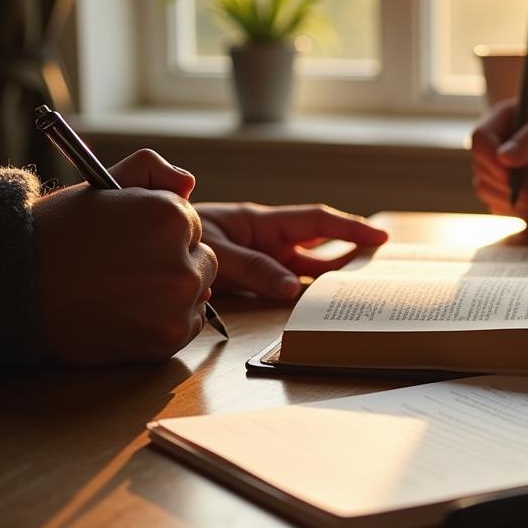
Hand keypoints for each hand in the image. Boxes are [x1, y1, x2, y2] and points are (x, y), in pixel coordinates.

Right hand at [32, 149, 217, 363]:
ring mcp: (178, 304)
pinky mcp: (169, 338)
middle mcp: (183, 262)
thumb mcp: (103, 186)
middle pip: (204, 260)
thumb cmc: (58, 234)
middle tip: (126, 267)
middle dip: (175, 261)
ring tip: (125, 290)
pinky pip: (187, 324)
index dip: (159, 231)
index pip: (191, 225)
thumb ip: (152, 171)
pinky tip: (129, 312)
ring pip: (198, 293)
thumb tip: (188, 184)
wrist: (14, 289)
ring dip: (174, 292)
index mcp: (170, 217)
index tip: (128, 239)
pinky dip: (166, 320)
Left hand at [195, 202, 388, 297]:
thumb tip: (292, 288)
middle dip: (351, 251)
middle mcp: (268, 240)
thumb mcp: (216, 252)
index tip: (380, 237)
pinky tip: (318, 305)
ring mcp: (261, 259)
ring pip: (306, 268)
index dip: (350, 228)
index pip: (316, 222)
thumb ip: (254, 268)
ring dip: (330, 276)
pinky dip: (304, 294)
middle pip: (319, 245)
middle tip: (382, 265)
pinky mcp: (252, 279)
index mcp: (263, 224)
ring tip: (360, 287)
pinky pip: (285, 286)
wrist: (144, 249)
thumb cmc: (180, 239)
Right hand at [471, 99, 527, 222]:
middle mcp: (507, 143)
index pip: (481, 136)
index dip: (491, 158)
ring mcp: (509, 171)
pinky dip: (526, 212)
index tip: (511, 175)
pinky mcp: (515, 196)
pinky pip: (501, 208)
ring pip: (487, 190)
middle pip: (481, 166)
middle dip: (509, 185)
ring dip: (518, 201)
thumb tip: (503, 154)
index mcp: (516, 117)